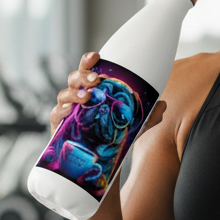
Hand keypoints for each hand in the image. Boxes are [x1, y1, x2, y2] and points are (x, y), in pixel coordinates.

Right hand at [49, 52, 167, 136]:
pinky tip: (69, 110)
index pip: (88, 70)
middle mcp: (77, 97)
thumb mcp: (134, 126)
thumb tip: (163, 105)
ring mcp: (66, 110)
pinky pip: (56, 114)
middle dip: (84, 76)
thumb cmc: (112, 137)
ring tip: (87, 96)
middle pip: (74, 78)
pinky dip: (61, 110)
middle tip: (96, 81)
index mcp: (92, 90)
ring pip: (64, 93)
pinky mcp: (59, 126)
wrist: (98, 163)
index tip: (96, 56)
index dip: (89, 61)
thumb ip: (148, 116)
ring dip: (75, 92)